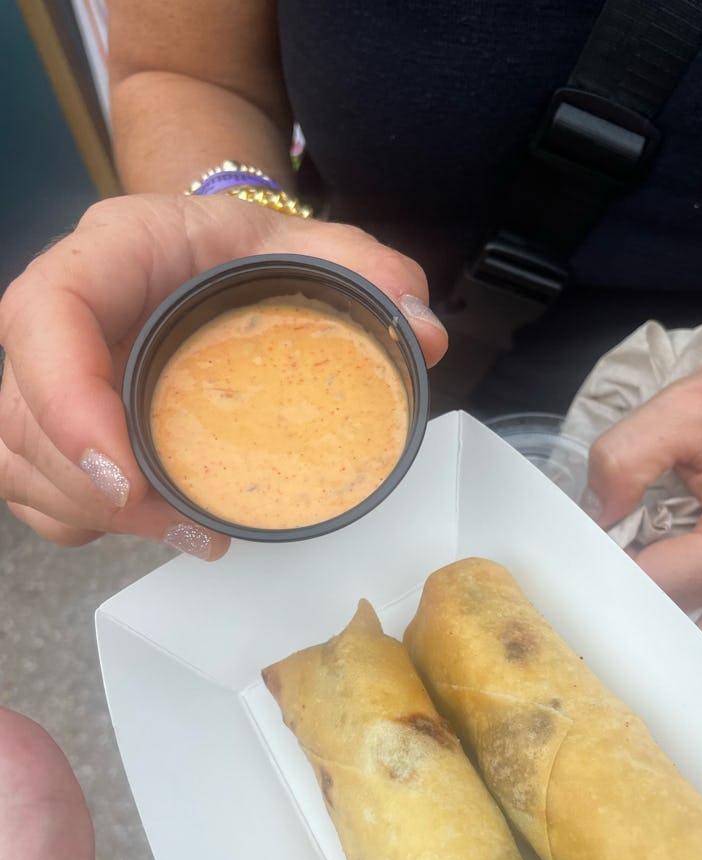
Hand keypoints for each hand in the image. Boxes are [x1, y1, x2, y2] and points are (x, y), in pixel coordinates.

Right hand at [0, 195, 447, 556]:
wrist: (224, 259)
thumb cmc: (260, 253)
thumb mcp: (323, 247)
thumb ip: (372, 275)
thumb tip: (424, 338)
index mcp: (115, 252)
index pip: (45, 312)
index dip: (65, 396)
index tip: (127, 474)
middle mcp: (65, 311)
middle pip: (22, 410)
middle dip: (96, 488)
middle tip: (190, 528)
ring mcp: (52, 370)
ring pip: (18, 457)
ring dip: (93, 513)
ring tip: (188, 534)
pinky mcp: (59, 420)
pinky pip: (35, 485)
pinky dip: (84, 520)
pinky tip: (152, 525)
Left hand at [584, 335, 701, 659]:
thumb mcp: (686, 406)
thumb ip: (625, 457)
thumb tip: (594, 515)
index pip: (654, 593)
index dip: (607, 577)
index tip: (580, 556)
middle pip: (681, 644)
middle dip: (633, 620)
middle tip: (600, 581)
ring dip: (662, 628)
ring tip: (634, 581)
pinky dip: (690, 621)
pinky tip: (666, 584)